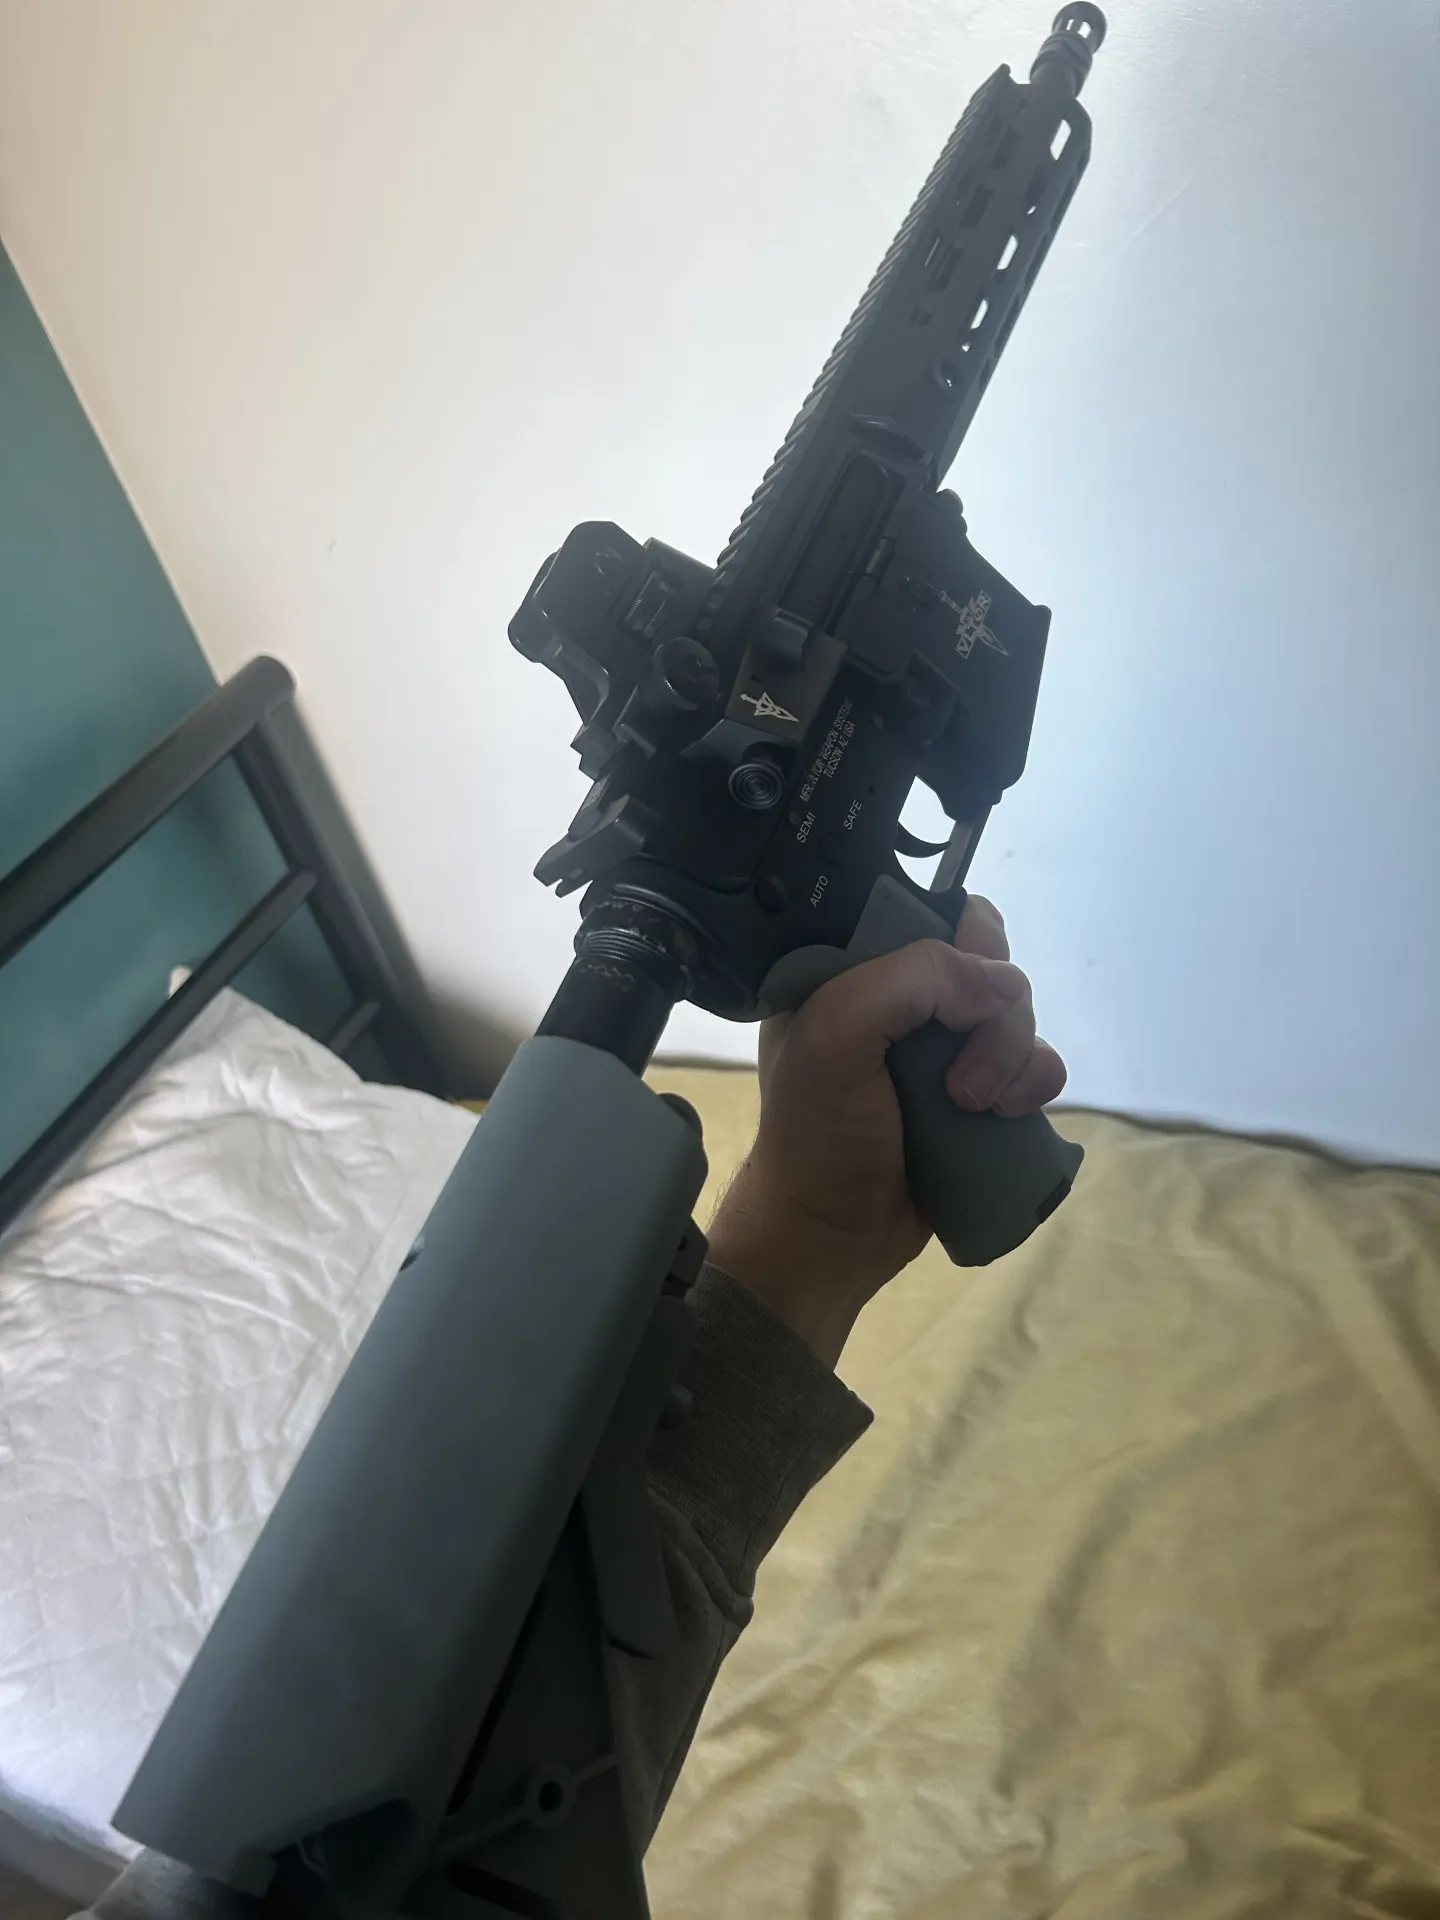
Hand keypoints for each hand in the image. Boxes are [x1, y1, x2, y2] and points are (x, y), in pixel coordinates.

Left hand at [707, 896, 1065, 1366]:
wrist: (833, 1234)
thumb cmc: (817, 1132)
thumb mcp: (836, 1033)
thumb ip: (911, 980)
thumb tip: (1000, 982)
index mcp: (853, 968)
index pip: (929, 913)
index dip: (960, 940)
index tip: (956, 988)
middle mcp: (903, 1001)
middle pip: (988, 960)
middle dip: (992, 1010)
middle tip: (958, 1061)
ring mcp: (944, 1048)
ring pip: (1018, 1012)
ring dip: (1010, 1054)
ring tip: (971, 1103)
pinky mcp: (980, 1093)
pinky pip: (1037, 1062)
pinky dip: (1033, 1082)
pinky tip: (1001, 1115)